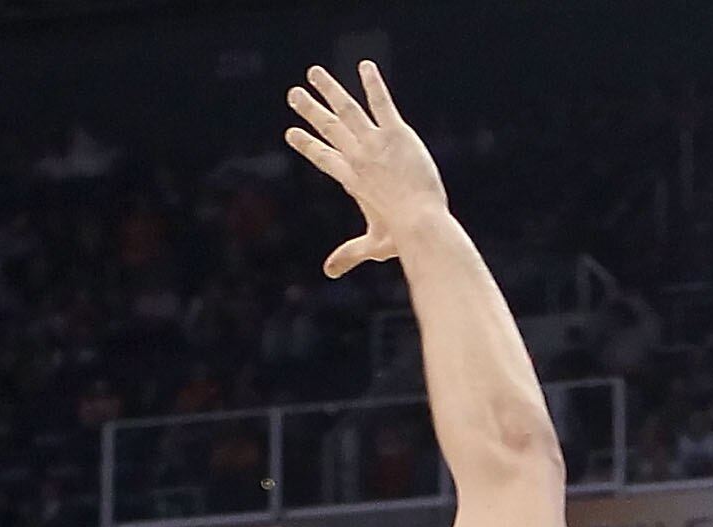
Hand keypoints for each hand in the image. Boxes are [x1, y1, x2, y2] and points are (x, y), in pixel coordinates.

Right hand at [285, 61, 448, 276]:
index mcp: (351, 180)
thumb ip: (350, 255)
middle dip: (309, 111)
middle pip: (328, 129)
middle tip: (293, 95)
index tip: (292, 133)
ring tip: (314, 73)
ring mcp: (374, 143)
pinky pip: (381, 103)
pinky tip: (365, 66)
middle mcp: (357, 158)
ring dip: (328, 89)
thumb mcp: (373, 246)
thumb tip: (329, 273)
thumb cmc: (400, 238)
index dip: (306, 145)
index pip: (323, 158)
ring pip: (346, 109)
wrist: (421, 224)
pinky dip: (372, 83)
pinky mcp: (396, 133)